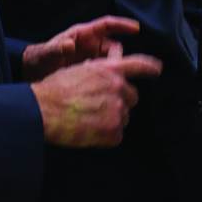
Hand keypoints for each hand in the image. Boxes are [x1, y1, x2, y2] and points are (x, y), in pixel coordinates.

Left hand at [21, 15, 139, 79]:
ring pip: (111, 63)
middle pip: (113, 48)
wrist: (32, 75)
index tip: (136, 29)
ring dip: (109, 72)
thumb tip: (68, 45)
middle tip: (106, 72)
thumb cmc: (39, 58)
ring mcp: (91, 58)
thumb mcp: (47, 54)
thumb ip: (56, 49)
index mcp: (82, 35)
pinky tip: (98, 89)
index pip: (107, 25)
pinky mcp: (90, 72)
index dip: (122, 25)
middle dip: (114, 59)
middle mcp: (90, 45)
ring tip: (96, 82)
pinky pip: (105, 74)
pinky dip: (105, 80)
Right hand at [30, 50, 162, 147]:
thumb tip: (106, 75)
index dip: (150, 67)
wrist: (44, 110)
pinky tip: (89, 132)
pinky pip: (117, 135)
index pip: (138, 65)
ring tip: (89, 119)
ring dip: (112, 119)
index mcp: (110, 69)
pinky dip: (106, 136)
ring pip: (124, 117)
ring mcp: (118, 109)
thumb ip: (99, 71)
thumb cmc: (54, 89)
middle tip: (100, 106)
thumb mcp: (79, 69)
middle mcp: (118, 87)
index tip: (158, 69)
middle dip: (121, 101)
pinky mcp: (114, 130)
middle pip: (132, 96)